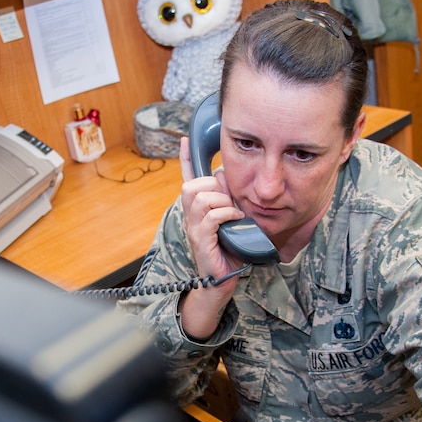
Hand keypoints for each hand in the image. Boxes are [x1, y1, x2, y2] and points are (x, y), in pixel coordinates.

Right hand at [178, 136, 243, 283]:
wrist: (223, 281)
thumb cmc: (229, 251)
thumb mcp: (230, 220)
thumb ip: (227, 200)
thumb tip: (224, 179)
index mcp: (196, 210)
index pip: (188, 179)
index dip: (186, 159)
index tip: (185, 140)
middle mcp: (190, 217)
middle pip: (191, 185)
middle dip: (213, 187)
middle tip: (229, 202)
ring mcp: (193, 229)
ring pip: (200, 198)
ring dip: (222, 202)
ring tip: (233, 214)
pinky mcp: (201, 241)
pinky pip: (211, 217)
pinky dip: (226, 214)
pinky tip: (236, 221)